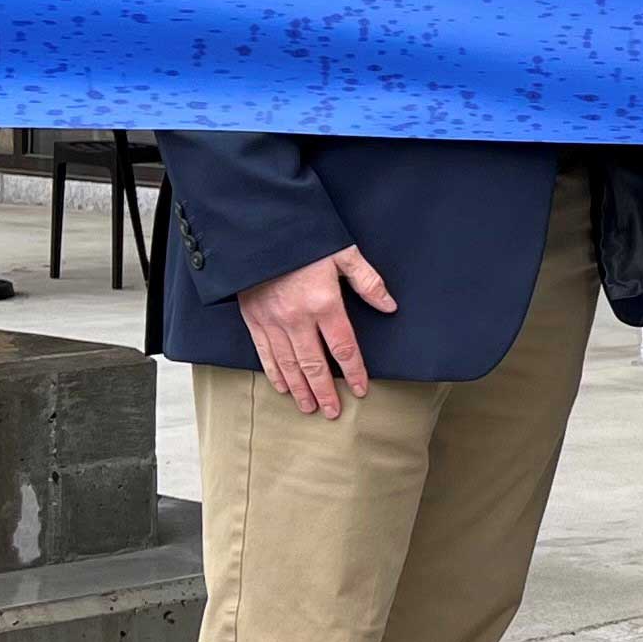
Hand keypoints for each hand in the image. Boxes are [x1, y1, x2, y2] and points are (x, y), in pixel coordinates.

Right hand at [236, 245, 396, 417]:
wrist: (258, 229)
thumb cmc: (305, 240)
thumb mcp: (344, 253)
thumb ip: (368, 282)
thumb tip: (390, 306)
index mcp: (323, 303)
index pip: (343, 347)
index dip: (353, 371)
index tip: (360, 389)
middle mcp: (297, 318)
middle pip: (314, 364)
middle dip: (325, 391)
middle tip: (333, 412)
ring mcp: (272, 321)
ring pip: (289, 365)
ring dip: (300, 389)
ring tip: (310, 407)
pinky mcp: (253, 319)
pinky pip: (265, 354)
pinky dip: (274, 374)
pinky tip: (283, 388)